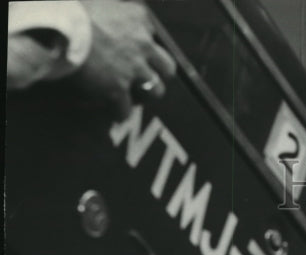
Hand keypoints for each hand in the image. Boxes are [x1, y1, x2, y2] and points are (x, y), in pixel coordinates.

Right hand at [76, 0, 176, 118]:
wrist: (57, 24)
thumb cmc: (70, 6)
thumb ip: (110, 7)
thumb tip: (106, 7)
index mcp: (138, 18)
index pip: (151, 31)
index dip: (142, 42)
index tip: (133, 47)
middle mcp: (142, 44)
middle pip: (167, 67)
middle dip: (158, 73)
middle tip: (144, 76)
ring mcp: (133, 69)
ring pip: (155, 90)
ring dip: (145, 94)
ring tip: (133, 96)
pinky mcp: (117, 89)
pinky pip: (125, 110)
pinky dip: (119, 112)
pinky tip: (113, 112)